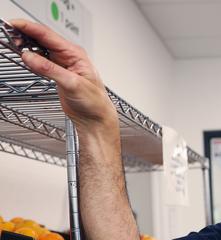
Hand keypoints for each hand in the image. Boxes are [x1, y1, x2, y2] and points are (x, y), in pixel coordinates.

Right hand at [9, 19, 117, 134]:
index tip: (14, 24)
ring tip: (12, 44)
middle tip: (8, 33)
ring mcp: (62, 64)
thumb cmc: (94, 102)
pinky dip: (30, 57)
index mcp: (75, 54)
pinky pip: (40, 60)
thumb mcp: (72, 84)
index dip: (29, 28)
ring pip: (40, 48)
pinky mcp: (56, 73)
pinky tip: (23, 56)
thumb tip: (29, 56)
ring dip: (26, 45)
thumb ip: (50, 69)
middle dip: (25, 34)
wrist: (95, 118)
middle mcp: (69, 56)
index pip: (48, 35)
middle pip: (42, 38)